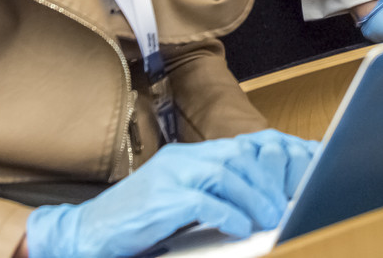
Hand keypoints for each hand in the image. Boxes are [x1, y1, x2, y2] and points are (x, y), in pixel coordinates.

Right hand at [23, 130, 315, 257]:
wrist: (86, 235)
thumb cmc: (136, 223)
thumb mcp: (178, 200)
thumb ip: (211, 193)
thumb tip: (254, 203)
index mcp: (187, 157)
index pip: (238, 147)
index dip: (270, 158)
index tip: (296, 172)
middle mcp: (180, 160)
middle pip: (237, 158)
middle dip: (266, 182)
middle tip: (285, 205)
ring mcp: (169, 177)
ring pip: (226, 176)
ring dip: (254, 198)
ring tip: (271, 218)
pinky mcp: (161, 200)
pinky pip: (205, 200)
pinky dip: (228, 213)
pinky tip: (240, 227)